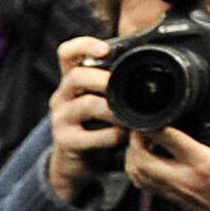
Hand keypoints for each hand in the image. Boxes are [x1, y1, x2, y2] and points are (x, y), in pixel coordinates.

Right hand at [44, 33, 123, 205]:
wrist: (75, 164)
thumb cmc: (95, 127)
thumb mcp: (100, 101)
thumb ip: (113, 84)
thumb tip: (148, 66)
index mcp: (71, 81)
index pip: (67, 53)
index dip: (84, 46)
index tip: (104, 50)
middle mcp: (62, 97)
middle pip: (76, 76)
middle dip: (102, 79)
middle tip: (121, 86)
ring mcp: (61, 119)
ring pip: (85, 105)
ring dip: (112, 109)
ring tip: (127, 116)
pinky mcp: (65, 141)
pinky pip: (90, 136)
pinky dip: (111, 136)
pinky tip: (121, 136)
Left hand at [123, 72, 209, 210]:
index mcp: (203, 163)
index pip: (168, 140)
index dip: (155, 124)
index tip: (153, 109)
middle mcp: (182, 178)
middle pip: (141, 159)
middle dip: (135, 140)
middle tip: (140, 125)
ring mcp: (173, 190)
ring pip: (136, 173)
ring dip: (131, 154)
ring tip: (139, 139)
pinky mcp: (169, 198)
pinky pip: (142, 184)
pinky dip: (136, 169)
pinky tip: (143, 156)